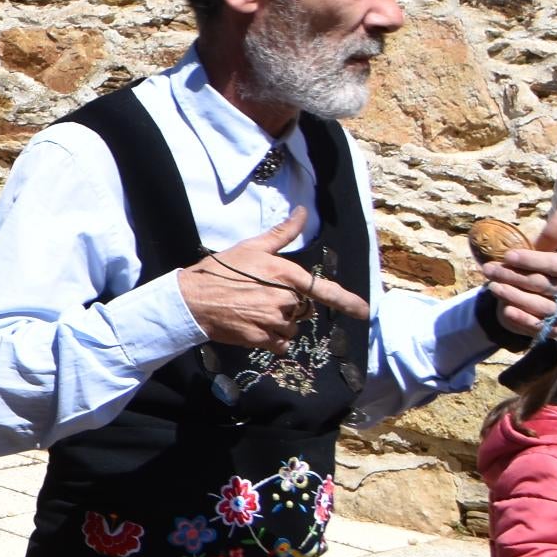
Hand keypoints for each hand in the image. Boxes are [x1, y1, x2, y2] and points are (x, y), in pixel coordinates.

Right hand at [176, 207, 371, 353]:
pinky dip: (273, 340)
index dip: (348, 302)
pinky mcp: (262, 339)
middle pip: (304, 309)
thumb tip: (303, 211)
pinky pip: (281, 344)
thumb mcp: (252, 247)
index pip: (325, 290)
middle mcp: (285, 299)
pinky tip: (254, 328)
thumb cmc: (220, 270)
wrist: (192, 299)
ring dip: (280, 324)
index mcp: (286, 274)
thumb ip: (282, 232)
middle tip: (262, 296)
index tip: (364, 311)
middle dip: (290, 305)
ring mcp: (274, 320)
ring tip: (254, 311)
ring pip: (292, 328)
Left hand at [483, 204, 556, 337]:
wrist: (520, 303)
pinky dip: (521, 318)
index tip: (507, 255)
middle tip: (488, 270)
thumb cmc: (530, 272)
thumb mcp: (537, 253)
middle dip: (513, 275)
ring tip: (492, 287)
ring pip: (539, 305)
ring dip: (513, 295)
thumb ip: (551, 236)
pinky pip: (539, 326)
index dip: (532, 260)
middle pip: (543, 284)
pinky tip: (506, 310)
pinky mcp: (556, 332)